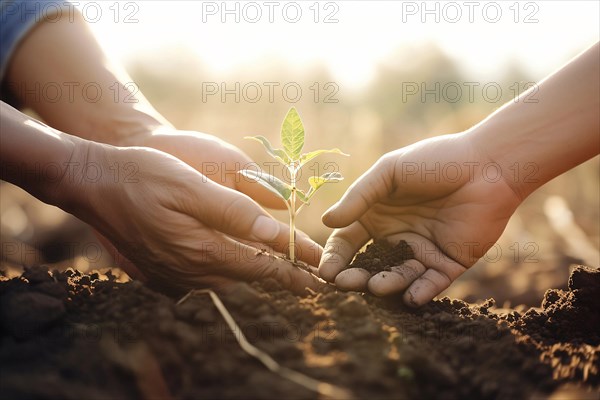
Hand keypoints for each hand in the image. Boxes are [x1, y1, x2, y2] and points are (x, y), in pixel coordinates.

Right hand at [66, 140, 322, 294]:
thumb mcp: (190, 186)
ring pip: (227, 278)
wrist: (92, 183)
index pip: (261, 265)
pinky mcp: (162, 270)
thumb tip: (274, 232)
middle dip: (280, 277)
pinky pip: (204, 277)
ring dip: (254, 274)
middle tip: (308, 281)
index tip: (319, 273)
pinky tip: (234, 265)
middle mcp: (191, 270)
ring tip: (280, 274)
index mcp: (203, 250)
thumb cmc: (142, 175)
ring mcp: (174, 274)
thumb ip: (234, 211)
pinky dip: (227, 270)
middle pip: (248, 277)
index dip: (293, 268)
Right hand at [318, 133, 521, 305]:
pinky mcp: (448, 264)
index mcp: (376, 215)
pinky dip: (421, 292)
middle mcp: (395, 237)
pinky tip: (410, 297)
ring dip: (386, 284)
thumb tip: (327, 221)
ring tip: (378, 285)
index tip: (326, 271)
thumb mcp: (390, 172)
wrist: (488, 165)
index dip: (336, 257)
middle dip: (356, 278)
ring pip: (398, 277)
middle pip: (369, 265)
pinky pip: (431, 284)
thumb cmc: (435, 161)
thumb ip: (359, 197)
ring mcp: (421, 252)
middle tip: (346, 285)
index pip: (348, 242)